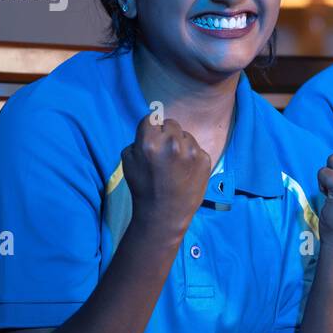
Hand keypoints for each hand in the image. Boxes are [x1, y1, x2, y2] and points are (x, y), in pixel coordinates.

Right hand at [121, 113, 213, 239]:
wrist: (165, 214)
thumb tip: (152, 128)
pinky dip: (192, 156)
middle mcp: (172, 143)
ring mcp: (191, 151)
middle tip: (164, 153)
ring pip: (186, 135)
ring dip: (181, 144)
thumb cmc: (143, 188)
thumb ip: (139, 140)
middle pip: (171, 123)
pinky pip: (197, 148)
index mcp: (150, 142)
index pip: (151, 118)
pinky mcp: (205, 159)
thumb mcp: (128, 162)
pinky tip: (186, 171)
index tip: (152, 138)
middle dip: (166, 134)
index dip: (151, 128)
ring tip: (175, 164)